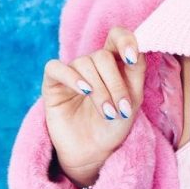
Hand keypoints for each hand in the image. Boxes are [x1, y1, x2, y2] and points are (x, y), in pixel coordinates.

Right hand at [41, 27, 145, 187]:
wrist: (94, 152)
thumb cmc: (115, 124)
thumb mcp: (133, 98)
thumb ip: (136, 71)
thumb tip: (136, 48)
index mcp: (114, 62)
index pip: (117, 36)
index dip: (125, 40)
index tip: (131, 58)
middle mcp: (92, 63)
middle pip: (102, 56)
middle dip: (114, 83)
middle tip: (121, 109)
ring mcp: (72, 71)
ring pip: (84, 64)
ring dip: (99, 90)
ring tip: (108, 113)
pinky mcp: (53, 83)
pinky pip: (56, 67)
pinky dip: (71, 77)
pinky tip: (83, 91)